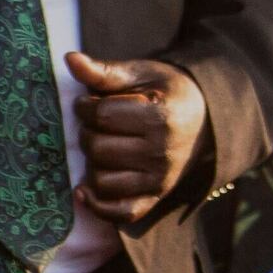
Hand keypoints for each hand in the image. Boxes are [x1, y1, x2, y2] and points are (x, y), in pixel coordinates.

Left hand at [67, 53, 208, 224]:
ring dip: (91, 164)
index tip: (88, 103)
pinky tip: (84, 189)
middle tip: (94, 125)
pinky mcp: (154, 198)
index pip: (102, 115)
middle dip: (87, 133)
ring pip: (102, 180)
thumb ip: (105, 72)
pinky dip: (98, 204)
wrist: (202, 118)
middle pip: (98, 148)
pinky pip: (119, 212)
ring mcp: (159, 180)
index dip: (85, 106)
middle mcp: (161, 153)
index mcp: (161, 118)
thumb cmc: (165, 92)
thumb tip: (70, 60)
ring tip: (101, 147)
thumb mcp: (141, 75)